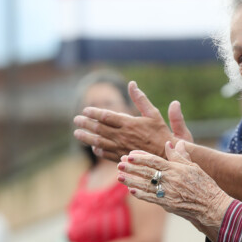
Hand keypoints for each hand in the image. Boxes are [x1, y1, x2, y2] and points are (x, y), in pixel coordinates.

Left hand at [74, 81, 192, 161]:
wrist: (165, 156)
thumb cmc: (161, 133)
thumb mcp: (153, 113)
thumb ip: (140, 99)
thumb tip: (132, 84)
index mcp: (129, 123)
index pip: (106, 116)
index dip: (94, 112)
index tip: (85, 109)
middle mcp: (122, 136)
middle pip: (99, 128)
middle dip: (85, 123)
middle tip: (76, 120)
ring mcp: (120, 148)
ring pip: (98, 142)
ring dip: (86, 137)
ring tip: (77, 134)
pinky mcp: (121, 158)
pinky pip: (105, 154)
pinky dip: (97, 149)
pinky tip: (93, 147)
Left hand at [117, 141, 232, 241]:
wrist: (211, 205)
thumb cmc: (204, 185)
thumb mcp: (194, 167)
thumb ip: (180, 156)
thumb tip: (171, 143)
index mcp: (176, 169)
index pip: (155, 161)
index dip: (141, 157)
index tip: (130, 154)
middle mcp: (171, 180)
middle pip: (147, 172)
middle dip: (132, 168)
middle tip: (119, 164)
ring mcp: (168, 193)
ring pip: (146, 185)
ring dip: (131, 180)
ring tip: (120, 176)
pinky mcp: (168, 204)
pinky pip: (151, 198)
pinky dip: (140, 194)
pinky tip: (131, 190)